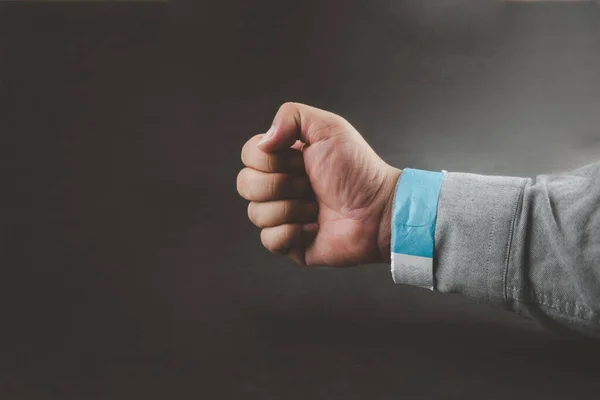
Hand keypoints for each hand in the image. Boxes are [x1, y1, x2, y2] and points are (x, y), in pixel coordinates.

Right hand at [237, 103, 400, 266]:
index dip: (271, 159)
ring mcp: (282, 216)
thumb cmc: (358, 169)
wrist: (378, 209)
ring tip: (316, 207)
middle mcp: (279, 187)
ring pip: (255, 213)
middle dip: (280, 184)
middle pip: (245, 184)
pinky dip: (292, 233)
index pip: (249, 155)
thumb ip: (290, 116)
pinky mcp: (290, 244)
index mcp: (283, 159)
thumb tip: (262, 143)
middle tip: (309, 185)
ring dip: (291, 209)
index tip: (302, 160)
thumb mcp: (328, 127)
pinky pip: (268, 240)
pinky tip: (314, 227)